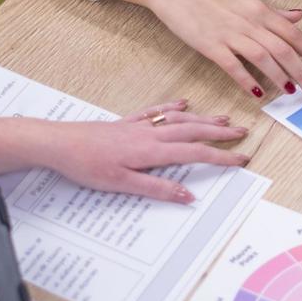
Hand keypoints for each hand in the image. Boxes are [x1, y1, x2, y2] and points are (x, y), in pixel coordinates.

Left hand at [41, 100, 251, 202]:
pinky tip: (183, 104)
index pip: (195, 154)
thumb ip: (157, 189)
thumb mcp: (122, 184)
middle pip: (193, 131)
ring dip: (203, 119)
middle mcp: (150, 134)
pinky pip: (156, 111)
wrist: (58, 143)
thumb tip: (188, 196)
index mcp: (152, 151)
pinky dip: (173, 107)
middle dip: (220, 133)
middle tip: (243, 134)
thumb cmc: (86, 165)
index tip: (242, 159)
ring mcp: (139, 126)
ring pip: (179, 119)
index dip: (221, 157)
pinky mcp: (127, 123)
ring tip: (223, 120)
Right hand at [147, 0, 301, 99]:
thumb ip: (273, 12)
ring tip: (290, 91)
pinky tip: (257, 94)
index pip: (293, 33)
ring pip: (263, 58)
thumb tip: (298, 16)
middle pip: (282, 49)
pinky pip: (234, 67)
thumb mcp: (247, 0)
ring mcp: (230, 34)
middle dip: (300, 70)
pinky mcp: (211, 46)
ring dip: (279, 77)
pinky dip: (247, 81)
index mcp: (260, 10)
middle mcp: (250, 22)